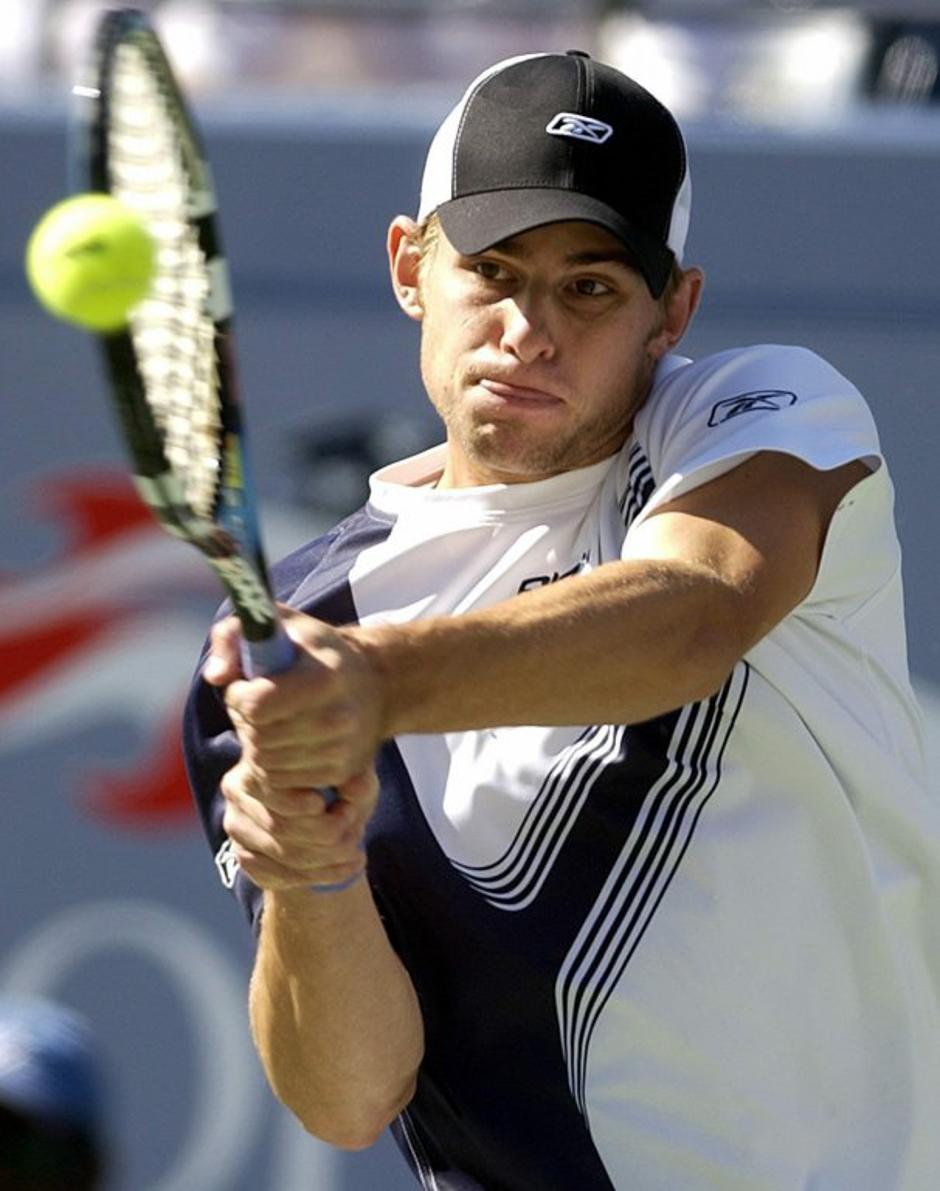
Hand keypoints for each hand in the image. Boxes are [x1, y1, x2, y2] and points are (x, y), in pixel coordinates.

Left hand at [204, 608, 384, 789]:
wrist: (376, 683)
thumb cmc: (315, 650)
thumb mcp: (276, 624)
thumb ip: (233, 636)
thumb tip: (216, 677)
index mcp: (325, 677)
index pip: (258, 705)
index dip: (238, 696)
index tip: (244, 685)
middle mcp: (339, 717)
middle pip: (259, 737)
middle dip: (243, 721)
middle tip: (254, 705)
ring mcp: (342, 749)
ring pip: (266, 762)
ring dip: (255, 744)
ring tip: (268, 722)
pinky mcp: (341, 773)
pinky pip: (281, 781)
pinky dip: (271, 764)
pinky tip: (280, 741)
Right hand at [219, 760, 376, 890]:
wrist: (323, 814)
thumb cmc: (337, 786)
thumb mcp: (354, 779)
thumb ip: (356, 781)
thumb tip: (354, 789)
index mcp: (260, 761)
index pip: (278, 791)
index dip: (312, 808)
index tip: (348, 813)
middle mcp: (238, 793)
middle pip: (280, 826)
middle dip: (328, 837)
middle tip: (358, 835)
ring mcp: (237, 828)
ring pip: (284, 855)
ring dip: (328, 860)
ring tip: (356, 852)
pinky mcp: (244, 857)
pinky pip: (281, 876)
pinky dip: (321, 876)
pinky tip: (347, 867)